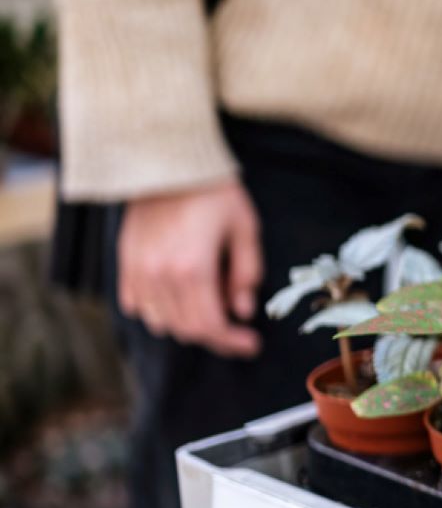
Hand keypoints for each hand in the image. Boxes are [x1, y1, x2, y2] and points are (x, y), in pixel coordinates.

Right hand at [119, 180, 262, 356]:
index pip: (209, 326)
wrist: (166, 163)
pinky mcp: (125, 263)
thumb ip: (246, 273)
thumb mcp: (245, 229)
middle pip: (185, 329)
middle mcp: (159, 276)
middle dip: (215, 336)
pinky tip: (179, 297)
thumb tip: (242, 310)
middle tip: (236, 329)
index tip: (250, 344)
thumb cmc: (213, 192)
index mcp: (192, 270)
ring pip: (160, 322)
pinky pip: (137, 305)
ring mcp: (138, 271)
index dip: (232, 341)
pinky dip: (159, 311)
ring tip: (210, 306)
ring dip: (187, 324)